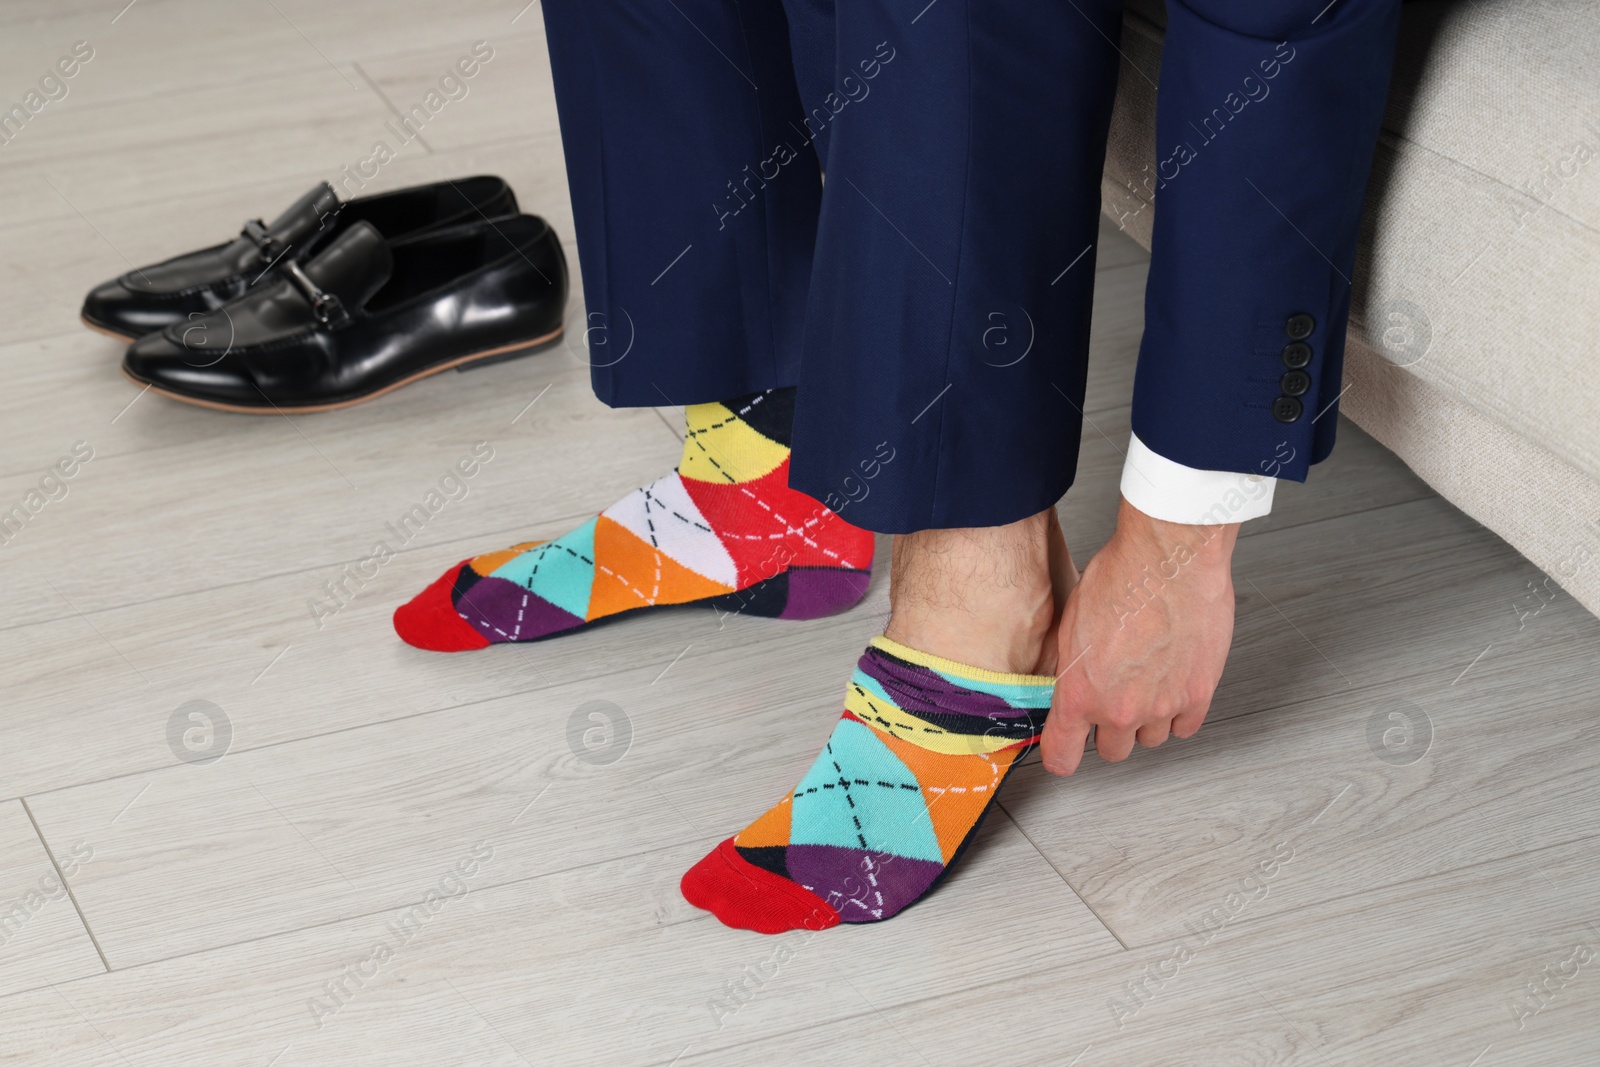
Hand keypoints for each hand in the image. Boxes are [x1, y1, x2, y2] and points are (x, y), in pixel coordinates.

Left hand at [1040, 497, 1238, 774]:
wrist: (1169, 559)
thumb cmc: (1121, 578)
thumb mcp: (1071, 623)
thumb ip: (1071, 667)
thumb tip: (1070, 683)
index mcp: (1080, 694)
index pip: (1062, 756)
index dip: (1062, 755)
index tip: (1065, 751)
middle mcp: (1120, 709)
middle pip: (1112, 750)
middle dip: (1108, 729)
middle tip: (1112, 700)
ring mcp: (1161, 706)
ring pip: (1151, 739)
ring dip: (1146, 720)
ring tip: (1145, 684)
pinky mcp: (1198, 695)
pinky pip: (1186, 726)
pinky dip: (1178, 713)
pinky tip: (1171, 687)